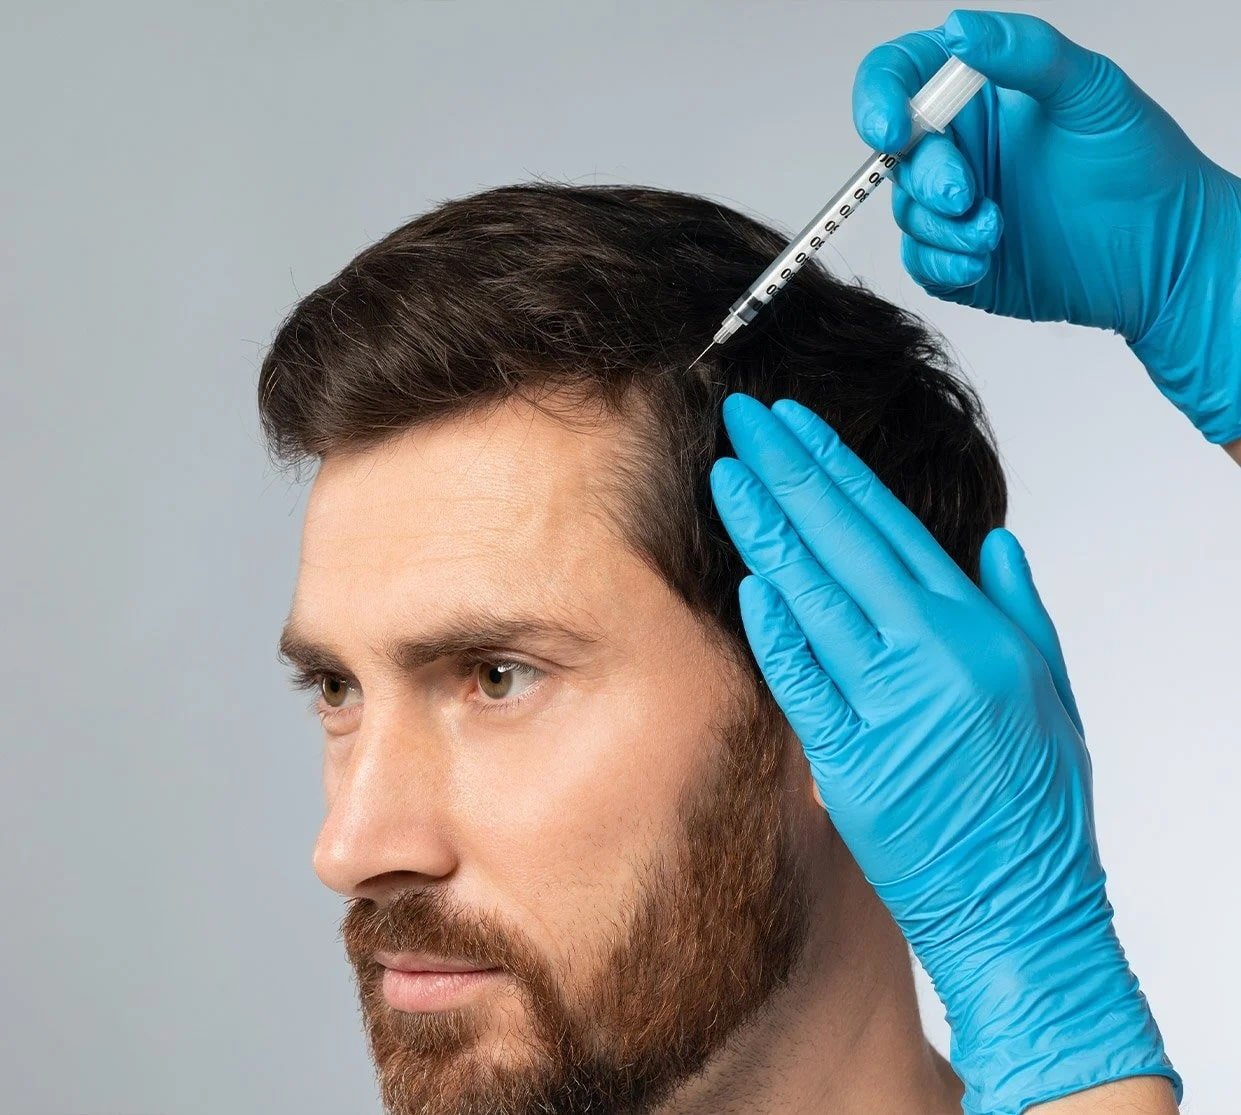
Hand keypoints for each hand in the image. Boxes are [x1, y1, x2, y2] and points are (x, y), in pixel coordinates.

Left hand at [709, 392, 1179, 1113]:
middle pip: (847, 543)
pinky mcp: (855, 760)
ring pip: (818, 598)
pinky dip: (776, 629)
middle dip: (789, 473)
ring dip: (767, 532)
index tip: (795, 424)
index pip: (892, 525)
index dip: (837, 468)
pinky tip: (746, 581)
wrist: (1023, 904)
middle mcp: (936, 653)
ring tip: (726, 476)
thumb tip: (994, 540)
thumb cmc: (1035, 798)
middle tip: (742, 418)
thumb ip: (1017, 606)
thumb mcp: (1049, 688)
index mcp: (978, 627)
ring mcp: (894, 705)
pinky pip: (805, 681)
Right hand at [853, 9, 1240, 445]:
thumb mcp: (1090, 90)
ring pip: (907, 213)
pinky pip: (921, 264)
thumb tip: (958, 29)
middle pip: (899, 154)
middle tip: (968, 194)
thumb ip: (1024, 52)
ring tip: (996, 231)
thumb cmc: (1138, 164)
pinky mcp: (958, 260)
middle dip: (926, 178)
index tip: (890, 128)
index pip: (901, 78)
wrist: (1162, 251)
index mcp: (979, 95)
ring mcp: (956, 207)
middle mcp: (961, 147)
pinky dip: (945, 264)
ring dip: (943, 227)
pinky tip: (984, 261)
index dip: (880, 99)